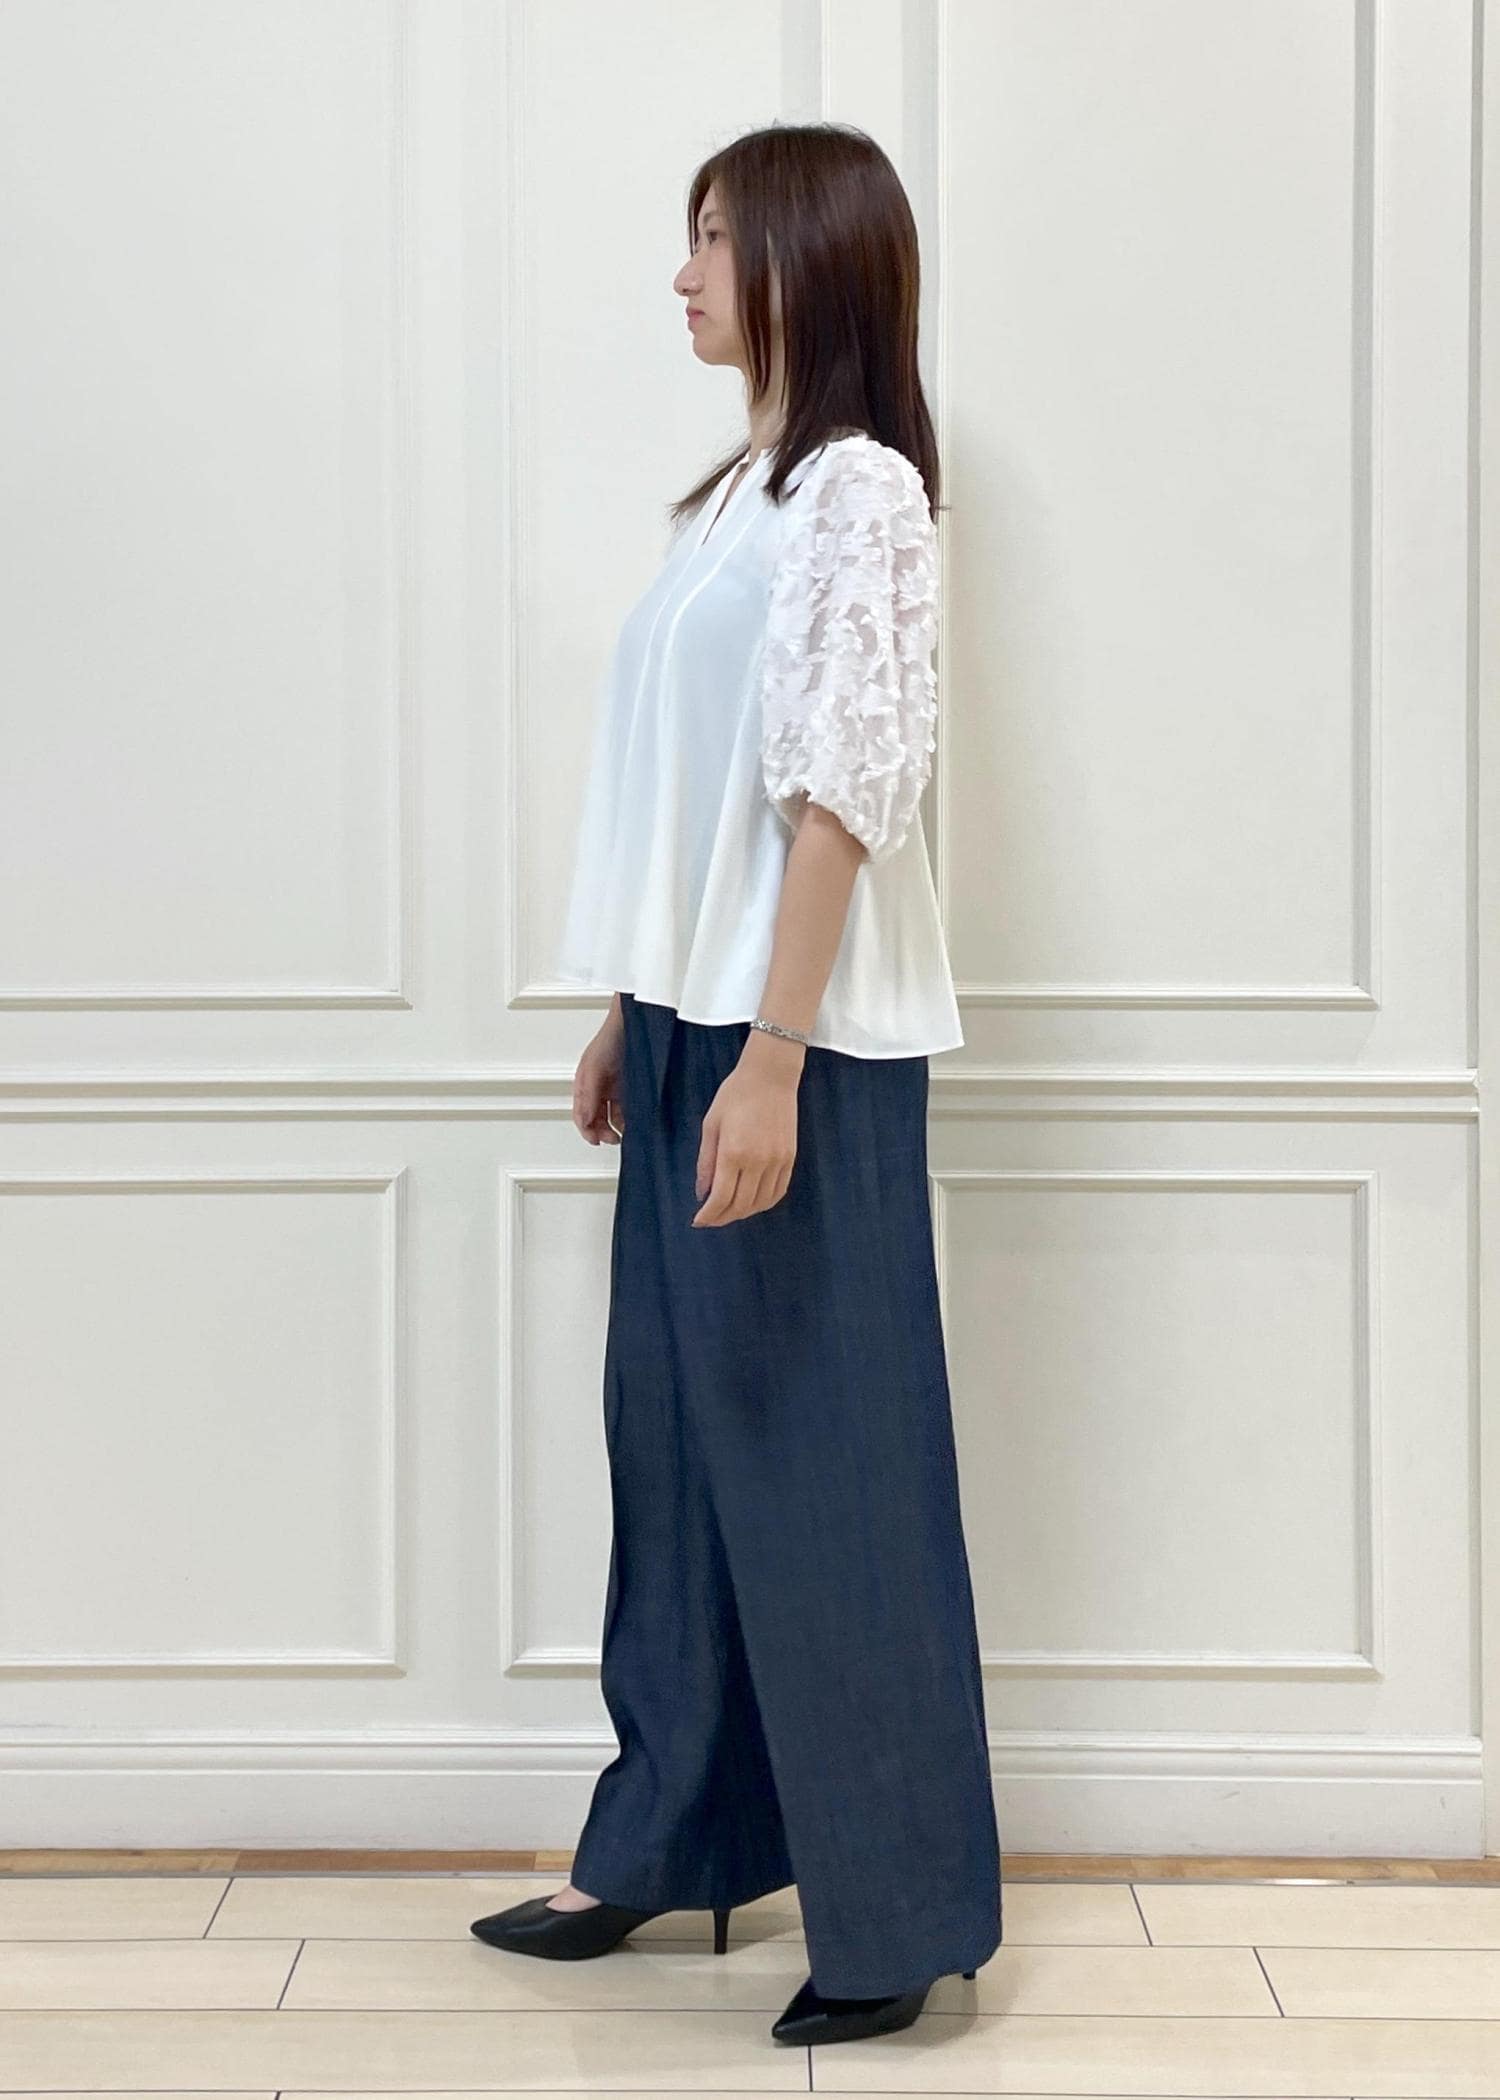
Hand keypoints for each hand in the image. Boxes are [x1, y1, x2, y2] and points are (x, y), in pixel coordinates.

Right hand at [572, 1014, 625, 1145]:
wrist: (634, 1024)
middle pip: (596, 1119)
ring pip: (612, 1116)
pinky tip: (635, 1122)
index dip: (586, 1131)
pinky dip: (629, 1118)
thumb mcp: (594, 1068)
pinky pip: (627, 1108)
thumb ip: (589, 1096)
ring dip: (616, 1127)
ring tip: (626, 1134)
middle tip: (614, 1140)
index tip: (596, 1141)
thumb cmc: (610, 1038)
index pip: (581, 1115)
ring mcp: (614, 1088)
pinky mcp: (630, 1087)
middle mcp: (598, 1088)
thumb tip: (584, 1120)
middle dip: (602, 1132)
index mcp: (583, 1085)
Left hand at [692, 1041, 800, 1225]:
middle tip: (711, 1219)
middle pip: (740, 1205)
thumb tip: (702, 1192)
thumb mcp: (711, 1125)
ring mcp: (777, 1161)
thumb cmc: (736, 1095)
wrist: (770, 1076)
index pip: (721, 1198)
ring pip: (760, 1203)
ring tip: (729, 1212)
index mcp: (733, 1152)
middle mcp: (757, 1161)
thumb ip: (705, 1162)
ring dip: (743, 1213)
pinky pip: (777, 1191)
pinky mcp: (790, 1158)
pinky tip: (752, 1203)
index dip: (709, 1215)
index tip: (699, 1220)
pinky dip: (764, 1203)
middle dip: (723, 1217)